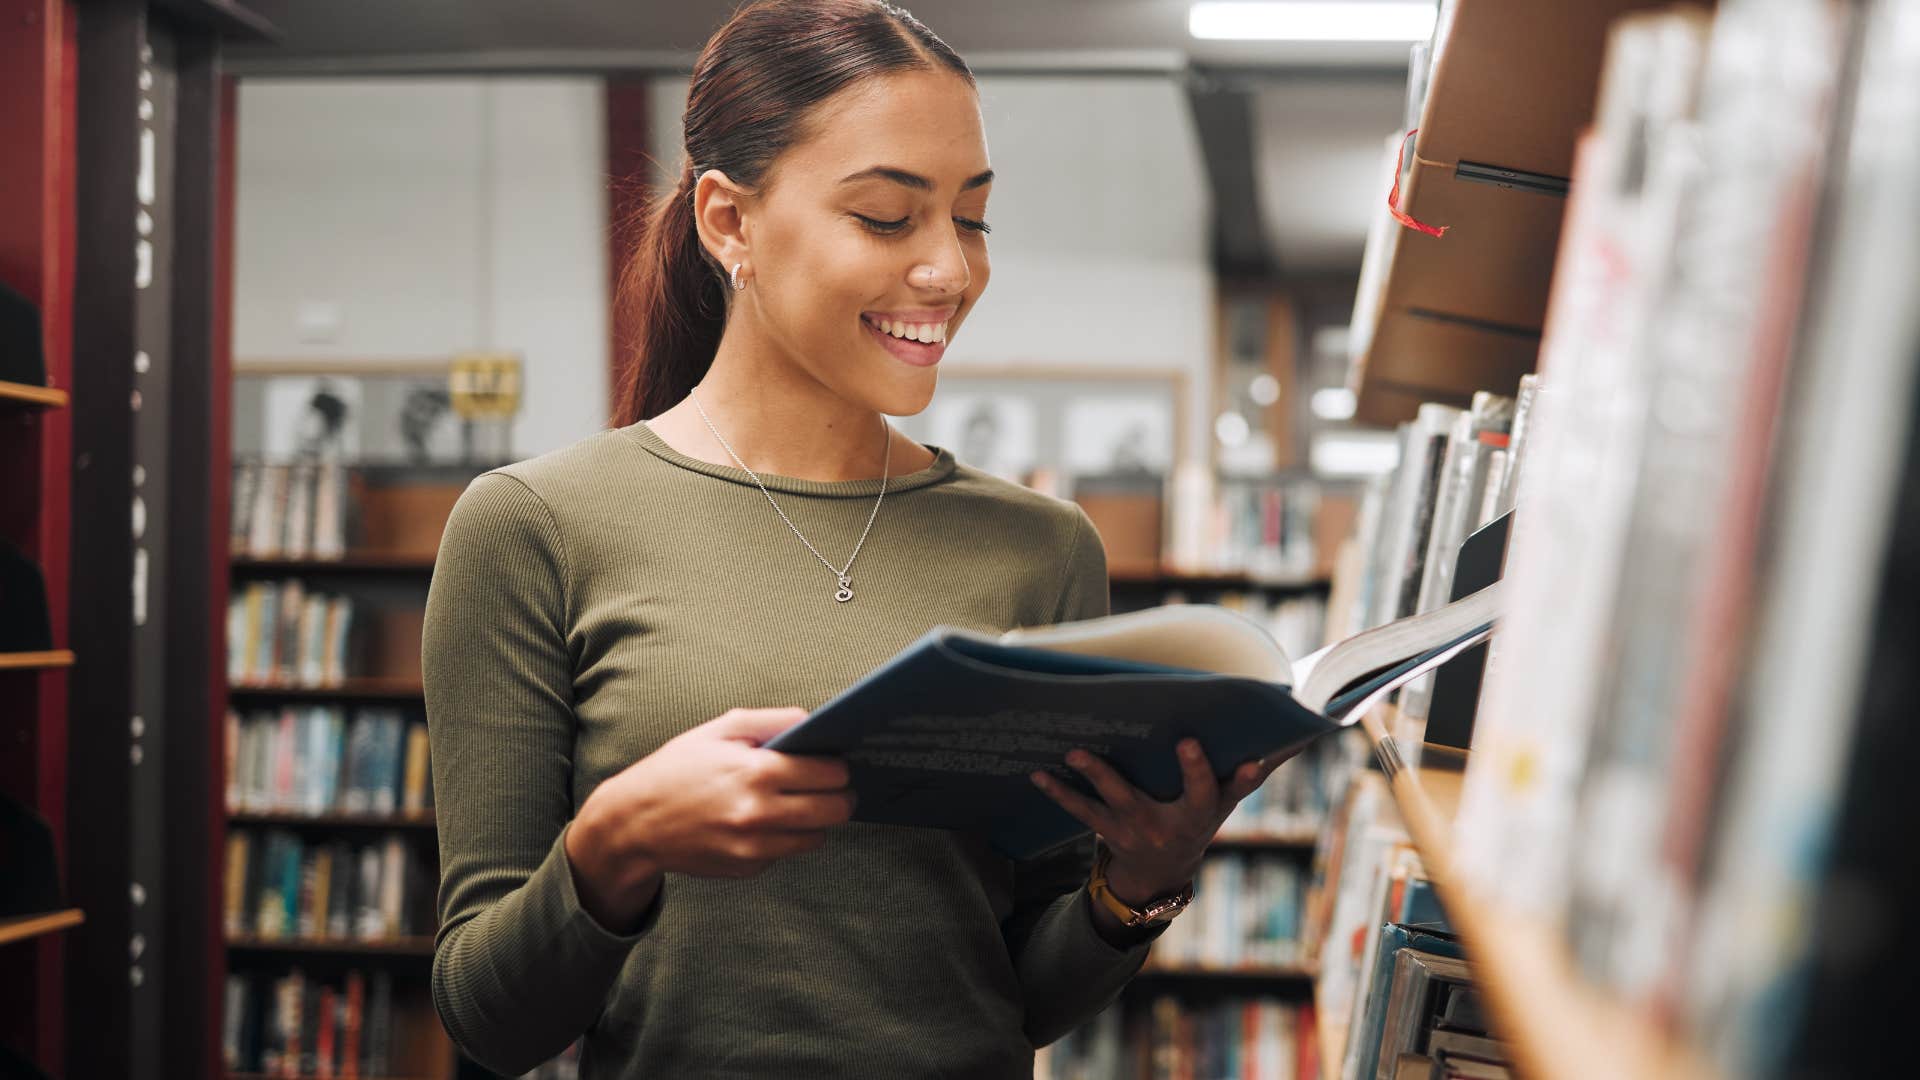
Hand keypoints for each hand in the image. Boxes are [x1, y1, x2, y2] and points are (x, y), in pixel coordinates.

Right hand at [566, 707, 855, 931]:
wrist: (636, 822)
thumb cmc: (678, 769)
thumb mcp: (719, 730)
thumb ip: (771, 720)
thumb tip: (813, 721)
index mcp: (756, 771)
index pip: (829, 773)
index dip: (838, 766)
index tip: (834, 762)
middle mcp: (760, 813)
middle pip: (835, 810)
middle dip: (841, 795)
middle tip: (834, 787)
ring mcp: (755, 846)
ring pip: (818, 836)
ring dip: (817, 820)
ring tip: (799, 803)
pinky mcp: (748, 867)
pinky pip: (787, 852)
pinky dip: (785, 838)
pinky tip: (764, 822)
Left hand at [1029, 739, 1292, 904]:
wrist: (1160, 873)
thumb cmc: (1197, 819)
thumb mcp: (1225, 800)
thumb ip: (1251, 769)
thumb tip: (1296, 734)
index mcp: (1209, 810)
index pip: (1237, 790)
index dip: (1249, 776)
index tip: (1256, 757)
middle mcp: (1180, 821)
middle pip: (1191, 796)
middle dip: (1194, 770)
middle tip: (1188, 742)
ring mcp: (1143, 828)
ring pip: (1123, 800)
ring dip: (1098, 775)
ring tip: (1076, 751)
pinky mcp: (1110, 829)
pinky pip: (1082, 810)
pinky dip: (1059, 792)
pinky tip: (1038, 773)